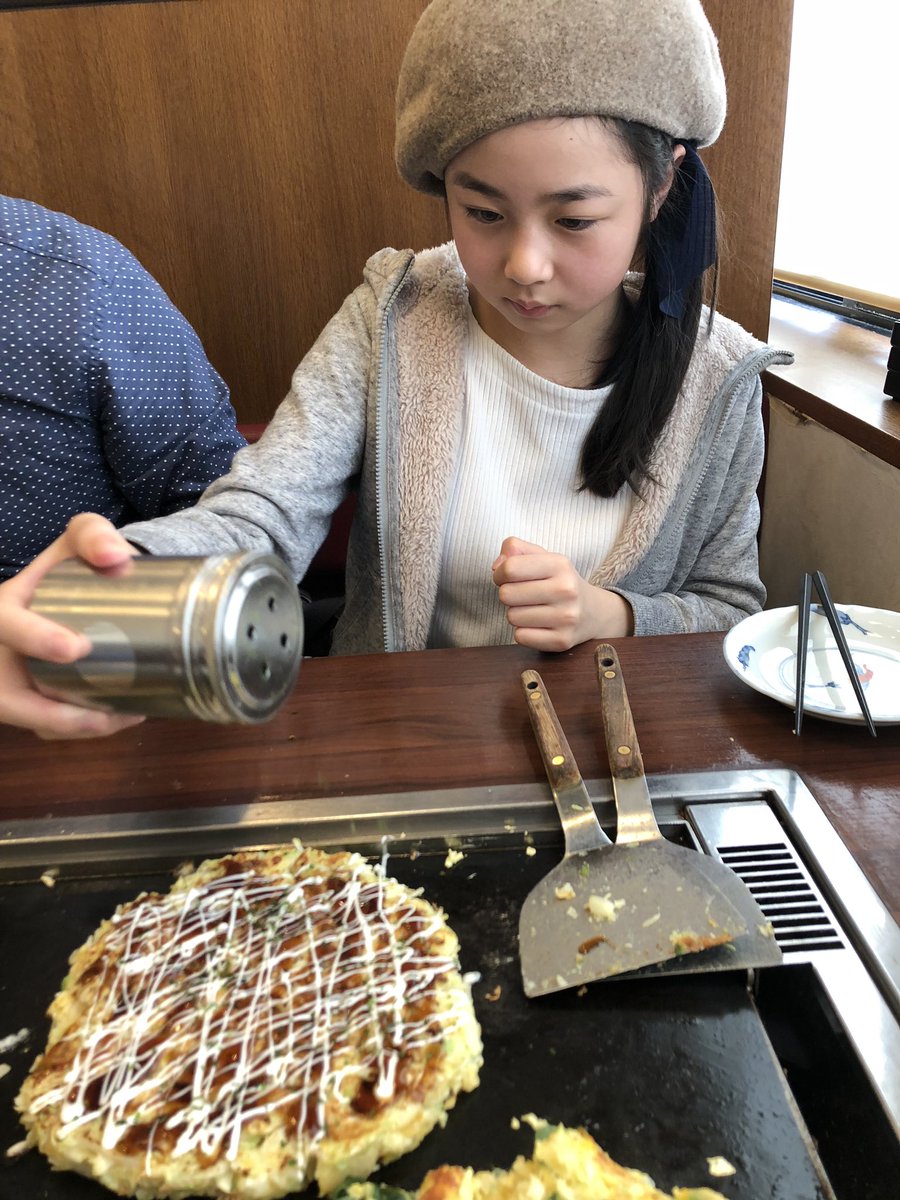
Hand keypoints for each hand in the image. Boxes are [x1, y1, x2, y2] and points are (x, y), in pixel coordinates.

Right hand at [0, 514, 144, 738]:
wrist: (65, 594)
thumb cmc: (69, 570)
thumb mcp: (76, 541)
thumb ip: (93, 536)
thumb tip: (117, 558)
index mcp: (3, 610)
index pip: (6, 624)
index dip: (35, 638)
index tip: (77, 647)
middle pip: (10, 700)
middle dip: (55, 713)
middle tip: (108, 714)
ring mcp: (9, 685)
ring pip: (33, 722)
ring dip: (77, 728)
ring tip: (126, 716)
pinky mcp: (28, 705)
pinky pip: (48, 728)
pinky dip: (81, 729)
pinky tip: (121, 717)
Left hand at [492, 536, 632, 650]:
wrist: (594, 612)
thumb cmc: (558, 582)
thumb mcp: (542, 557)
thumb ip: (514, 549)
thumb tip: (496, 567)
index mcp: (559, 564)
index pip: (510, 568)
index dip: (500, 574)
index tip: (507, 578)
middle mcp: (566, 590)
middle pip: (506, 594)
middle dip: (508, 595)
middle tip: (524, 596)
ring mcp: (566, 617)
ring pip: (512, 617)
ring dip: (517, 614)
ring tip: (534, 610)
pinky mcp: (562, 640)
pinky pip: (520, 637)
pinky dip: (524, 632)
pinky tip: (538, 625)